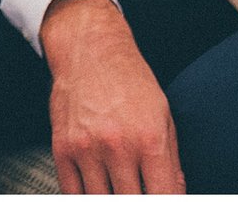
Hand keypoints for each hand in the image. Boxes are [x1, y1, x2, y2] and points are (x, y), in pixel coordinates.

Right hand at [39, 0, 182, 193]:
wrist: (89, 49)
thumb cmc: (128, 78)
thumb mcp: (163, 115)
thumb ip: (171, 160)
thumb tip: (174, 192)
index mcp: (149, 139)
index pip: (162, 196)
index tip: (160, 200)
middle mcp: (117, 145)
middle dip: (136, 200)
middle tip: (137, 190)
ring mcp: (86, 148)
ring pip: (99, 200)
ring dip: (110, 198)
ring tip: (117, 188)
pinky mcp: (62, 148)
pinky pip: (71, 192)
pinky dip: (84, 196)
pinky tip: (96, 189)